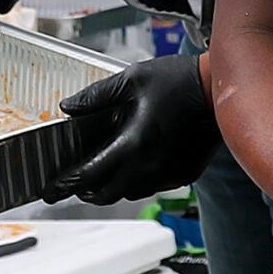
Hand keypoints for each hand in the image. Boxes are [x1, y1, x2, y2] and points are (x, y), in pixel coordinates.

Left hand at [42, 54, 220, 202]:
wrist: (220, 89)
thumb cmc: (179, 80)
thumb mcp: (131, 79)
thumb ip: (95, 96)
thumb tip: (67, 107)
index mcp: (133, 142)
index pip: (89, 175)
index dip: (66, 184)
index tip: (52, 189)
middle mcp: (150, 165)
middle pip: (107, 195)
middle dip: (87, 192)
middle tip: (75, 184)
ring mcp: (169, 173)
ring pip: (130, 193)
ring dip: (114, 186)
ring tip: (105, 170)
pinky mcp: (184, 174)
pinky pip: (153, 185)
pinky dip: (139, 179)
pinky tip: (137, 161)